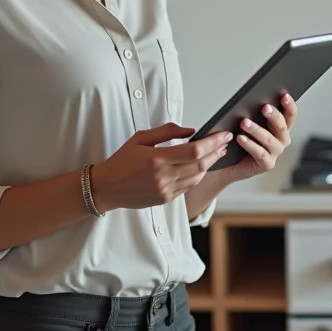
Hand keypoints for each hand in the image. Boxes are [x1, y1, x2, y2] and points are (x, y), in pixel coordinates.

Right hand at [88, 123, 233, 211]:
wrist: (107, 187)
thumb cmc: (122, 160)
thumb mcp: (140, 138)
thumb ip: (167, 132)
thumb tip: (191, 130)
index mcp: (157, 159)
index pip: (194, 150)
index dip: (213, 142)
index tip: (223, 135)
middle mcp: (163, 177)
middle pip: (200, 165)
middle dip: (216, 152)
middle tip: (224, 142)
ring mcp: (165, 190)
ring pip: (197, 178)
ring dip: (209, 165)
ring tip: (216, 153)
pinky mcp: (165, 199)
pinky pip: (188, 187)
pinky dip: (197, 176)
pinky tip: (201, 167)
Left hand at [222, 94, 297, 182]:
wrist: (229, 162)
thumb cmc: (240, 138)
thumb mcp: (246, 123)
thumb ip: (250, 114)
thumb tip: (248, 105)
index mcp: (280, 127)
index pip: (290, 115)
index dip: (289, 105)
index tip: (284, 96)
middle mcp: (281, 140)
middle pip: (281, 126)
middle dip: (274, 115)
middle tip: (264, 107)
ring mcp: (275, 152)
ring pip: (269, 139)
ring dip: (256, 130)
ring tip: (244, 122)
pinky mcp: (267, 164)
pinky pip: (259, 153)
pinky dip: (250, 144)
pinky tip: (241, 138)